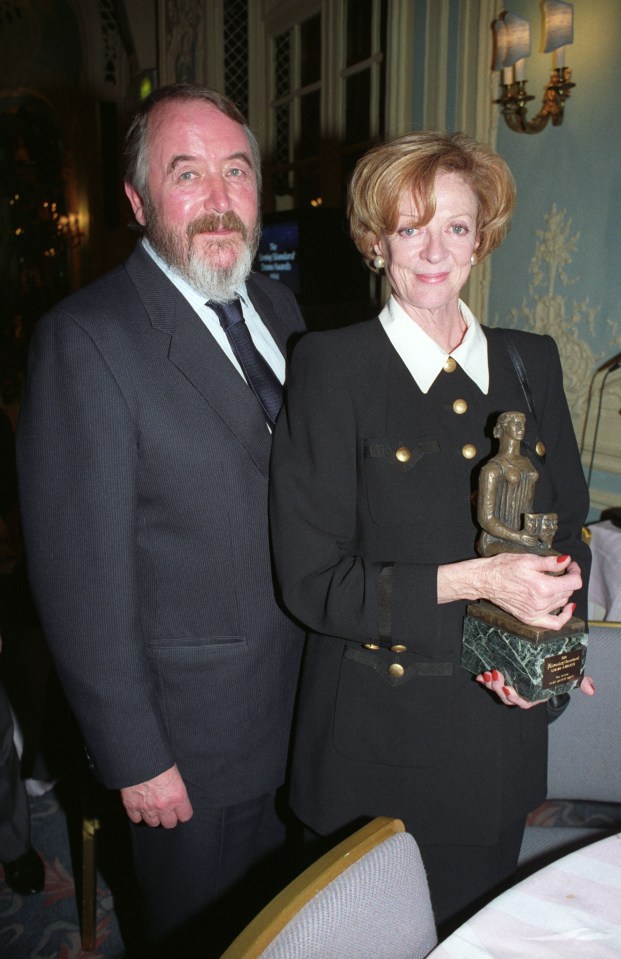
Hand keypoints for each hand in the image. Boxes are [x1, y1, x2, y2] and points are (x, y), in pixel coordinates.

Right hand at [120, 764, 193, 827]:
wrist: (138, 756)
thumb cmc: (159, 759)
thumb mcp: (175, 771)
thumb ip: (176, 787)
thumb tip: (175, 794)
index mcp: (178, 796)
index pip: (185, 816)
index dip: (182, 812)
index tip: (180, 809)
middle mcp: (163, 806)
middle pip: (169, 823)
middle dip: (168, 817)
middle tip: (166, 809)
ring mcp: (147, 808)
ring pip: (153, 823)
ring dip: (153, 816)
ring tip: (153, 807)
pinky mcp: (131, 806)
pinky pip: (136, 819)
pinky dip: (138, 814)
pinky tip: (140, 806)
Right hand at [438, 552, 582, 630]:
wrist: (486, 580)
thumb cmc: (503, 567)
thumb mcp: (528, 559)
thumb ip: (550, 562)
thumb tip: (567, 561)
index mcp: (543, 587)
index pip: (574, 582)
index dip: (575, 571)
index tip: (571, 565)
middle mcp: (542, 603)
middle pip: (568, 592)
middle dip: (568, 579)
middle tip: (561, 570)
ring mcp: (536, 613)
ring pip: (562, 603)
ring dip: (563, 592)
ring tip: (555, 582)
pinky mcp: (530, 618)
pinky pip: (555, 623)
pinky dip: (564, 616)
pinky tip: (567, 607)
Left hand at [476, 669, 595, 707]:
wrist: (546, 660)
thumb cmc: (557, 672)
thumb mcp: (569, 675)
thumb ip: (579, 681)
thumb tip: (591, 690)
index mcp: (535, 695)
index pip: (524, 702)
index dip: (516, 698)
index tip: (510, 689)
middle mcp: (522, 693)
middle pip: (508, 697)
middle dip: (500, 689)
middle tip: (496, 675)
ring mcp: (511, 685)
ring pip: (498, 690)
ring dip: (492, 684)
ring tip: (489, 673)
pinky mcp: (502, 677)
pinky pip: (491, 682)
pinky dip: (485, 680)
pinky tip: (479, 674)